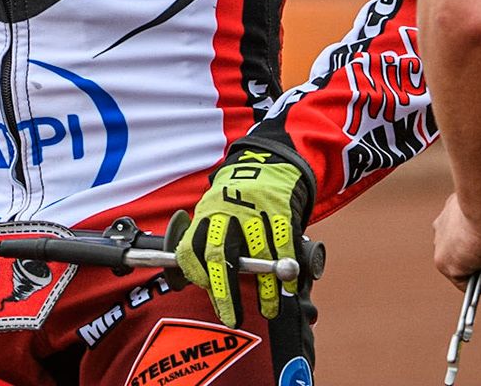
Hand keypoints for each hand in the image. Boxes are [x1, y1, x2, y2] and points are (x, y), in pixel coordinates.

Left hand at [174, 146, 313, 326]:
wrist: (268, 163)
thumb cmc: (236, 197)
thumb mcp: (213, 210)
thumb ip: (207, 241)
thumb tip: (201, 283)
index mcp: (207, 213)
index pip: (191, 247)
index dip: (195, 273)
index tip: (204, 291)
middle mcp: (228, 212)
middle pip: (221, 256)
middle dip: (225, 292)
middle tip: (232, 318)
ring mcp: (255, 211)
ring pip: (258, 257)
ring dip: (265, 289)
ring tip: (268, 310)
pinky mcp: (281, 211)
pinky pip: (284, 247)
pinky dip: (288, 272)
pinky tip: (288, 290)